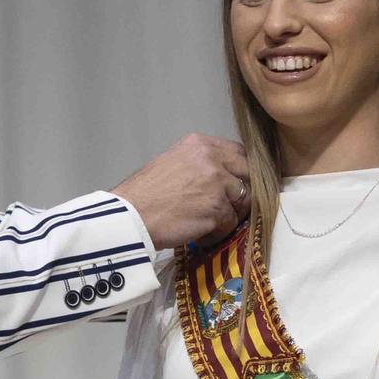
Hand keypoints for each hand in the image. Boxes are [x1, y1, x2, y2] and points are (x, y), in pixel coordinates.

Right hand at [112, 134, 249, 250]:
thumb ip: (200, 164)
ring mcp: (217, 182)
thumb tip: (224, 176)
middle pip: (248, 174)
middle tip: (227, 208)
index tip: (235, 186)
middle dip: (241, 192)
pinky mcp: (217, 207)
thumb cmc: (144, 194)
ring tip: (208, 224)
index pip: (238, 152)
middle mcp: (212, 158)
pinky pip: (230, 223)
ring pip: (242, 200)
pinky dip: (217, 232)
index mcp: (200, 144)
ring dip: (229, 215)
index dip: (240, 171)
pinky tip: (201, 234)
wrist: (130, 216)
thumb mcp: (172, 163)